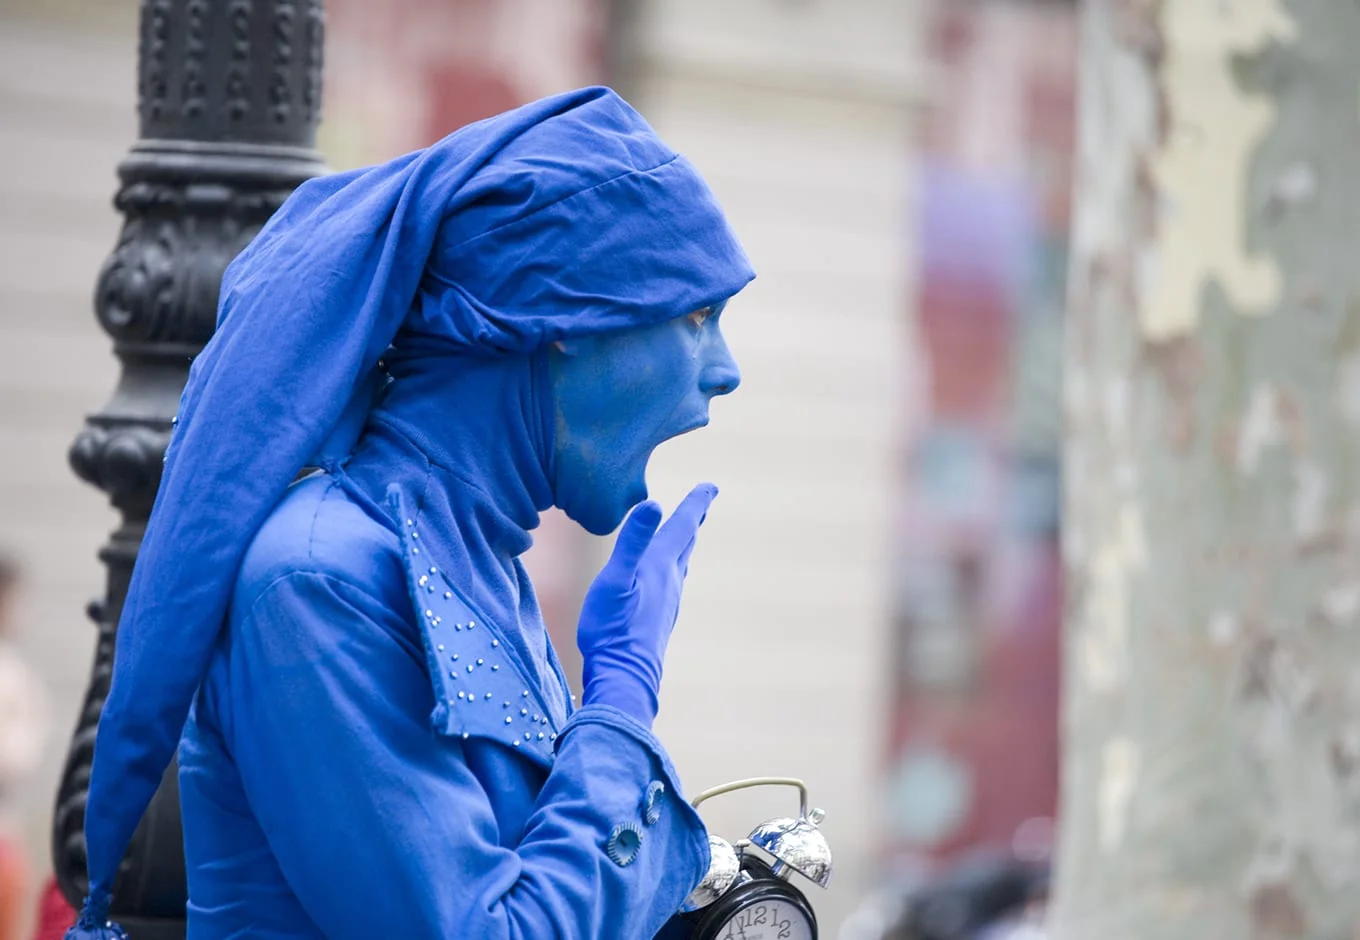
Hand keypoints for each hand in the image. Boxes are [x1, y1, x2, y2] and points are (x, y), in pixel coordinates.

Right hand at [576, 483, 717, 726]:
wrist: (623, 677)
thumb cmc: (612, 628)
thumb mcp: (615, 580)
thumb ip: (632, 542)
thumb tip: (654, 502)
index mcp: (659, 566)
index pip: (682, 525)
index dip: (696, 502)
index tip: (711, 484)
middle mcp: (670, 581)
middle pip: (685, 542)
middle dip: (692, 519)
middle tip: (703, 500)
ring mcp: (667, 601)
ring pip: (679, 563)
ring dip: (683, 543)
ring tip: (686, 533)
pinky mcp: (659, 618)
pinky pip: (670, 582)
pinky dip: (671, 567)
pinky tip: (664, 577)